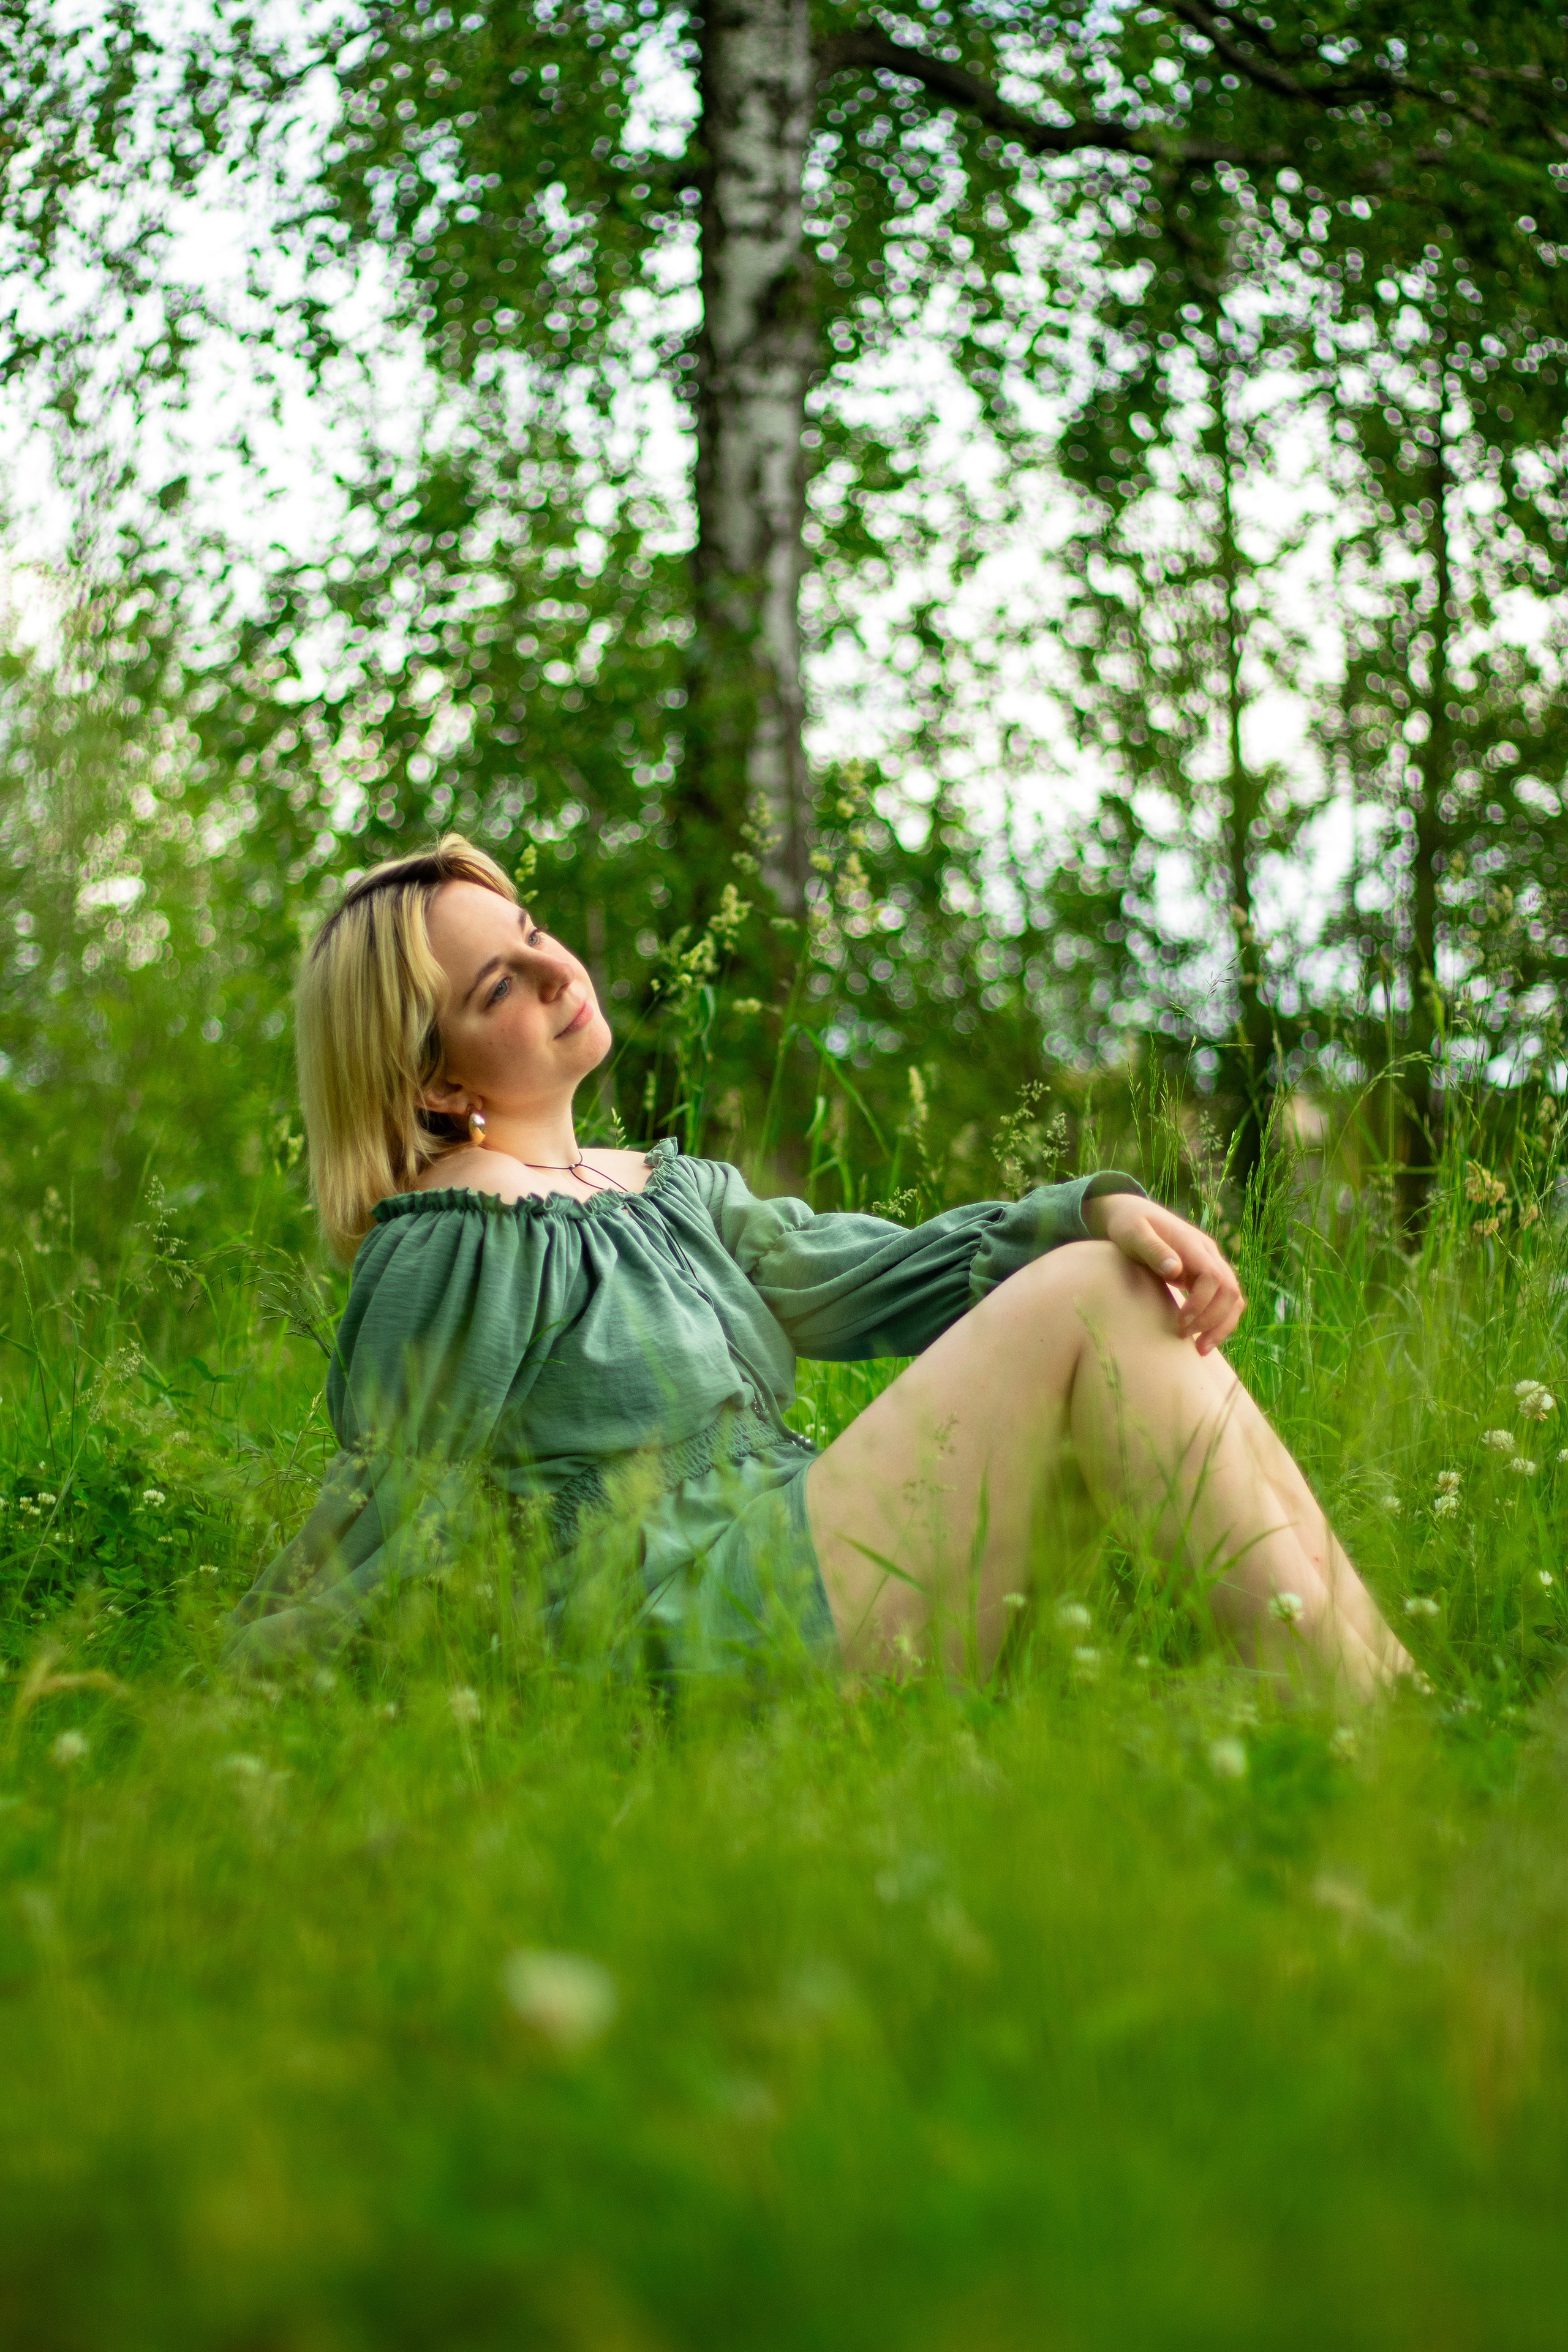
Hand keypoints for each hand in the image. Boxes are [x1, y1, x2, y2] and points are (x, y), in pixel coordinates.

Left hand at [1084, 1192, 1245, 1354]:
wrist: (1131, 1213)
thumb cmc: (1128, 1224)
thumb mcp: (1132, 1233)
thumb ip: (1152, 1249)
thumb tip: (1175, 1271)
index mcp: (1192, 1243)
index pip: (1213, 1277)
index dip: (1201, 1303)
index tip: (1180, 1322)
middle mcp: (1208, 1254)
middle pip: (1230, 1290)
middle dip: (1214, 1320)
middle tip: (1186, 1339)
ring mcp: (1210, 1264)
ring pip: (1233, 1297)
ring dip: (1222, 1325)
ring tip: (1201, 1349)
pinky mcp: (1205, 1275)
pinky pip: (1224, 1300)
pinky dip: (1220, 1320)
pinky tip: (1203, 1338)